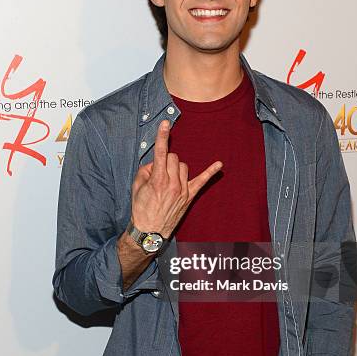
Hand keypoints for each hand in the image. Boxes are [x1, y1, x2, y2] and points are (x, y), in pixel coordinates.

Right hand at [131, 119, 222, 237]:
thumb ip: (146, 170)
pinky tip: (219, 164)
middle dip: (166, 160)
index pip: (161, 152)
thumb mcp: (136, 186)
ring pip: (184, 166)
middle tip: (158, 172)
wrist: (149, 232)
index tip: (166, 123)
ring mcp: (182, 190)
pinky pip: (202, 181)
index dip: (162, 136)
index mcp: (157, 179)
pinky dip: (211, 172)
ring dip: (176, 167)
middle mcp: (172, 183)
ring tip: (168, 179)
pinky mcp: (189, 196)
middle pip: (174, 157)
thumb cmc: (141, 209)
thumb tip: (156, 163)